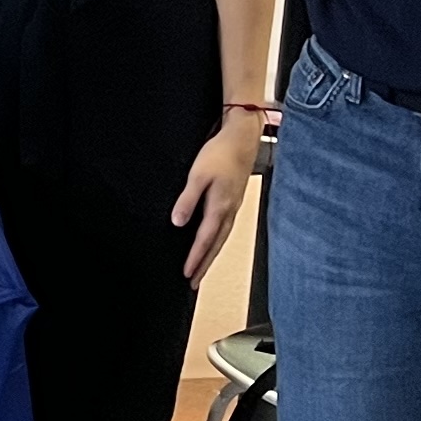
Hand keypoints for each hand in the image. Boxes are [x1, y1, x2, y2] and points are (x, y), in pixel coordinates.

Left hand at [169, 110, 264, 280]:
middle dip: (204, 265)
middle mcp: (229, 211)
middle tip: (194, 282)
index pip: (205, 240)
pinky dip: (217, 240)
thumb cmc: (220, 153)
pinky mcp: (234, 199)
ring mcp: (234, 206)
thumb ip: (187, 200)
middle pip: (216, 245)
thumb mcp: (197, 175)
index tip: (187, 274)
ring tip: (202, 268)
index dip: (195, 258)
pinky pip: (225, 227)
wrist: (243, 137)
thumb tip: (177, 222)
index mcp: (220, 207)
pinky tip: (213, 241)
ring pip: (222, 238)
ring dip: (211, 255)